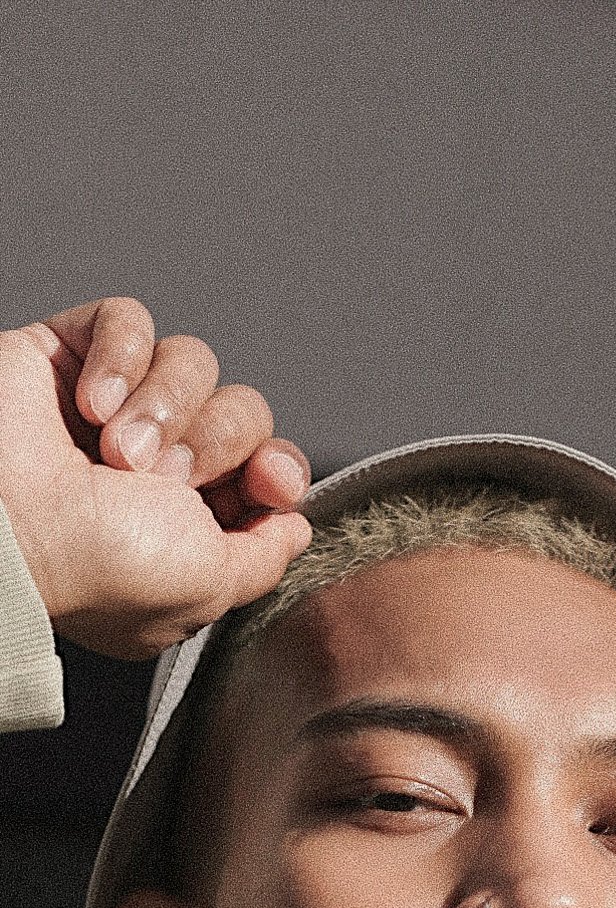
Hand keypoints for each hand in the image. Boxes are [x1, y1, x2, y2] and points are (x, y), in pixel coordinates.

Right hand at [0, 295, 313, 659]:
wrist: (8, 527)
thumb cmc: (97, 564)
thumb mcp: (210, 585)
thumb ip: (264, 557)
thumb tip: (295, 526)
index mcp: (188, 524)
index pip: (266, 469)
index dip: (278, 467)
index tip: (269, 482)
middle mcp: (154, 467)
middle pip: (242, 411)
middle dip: (215, 441)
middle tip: (161, 478)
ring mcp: (111, 409)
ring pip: (193, 362)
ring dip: (164, 405)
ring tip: (116, 449)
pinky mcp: (66, 356)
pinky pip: (129, 321)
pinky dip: (120, 357)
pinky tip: (90, 404)